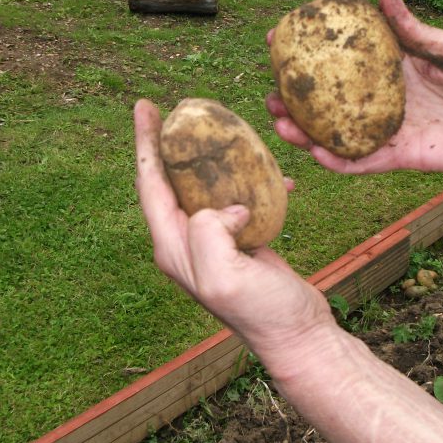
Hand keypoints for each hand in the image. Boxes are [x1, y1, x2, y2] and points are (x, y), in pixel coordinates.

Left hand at [134, 100, 332, 356]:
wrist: (298, 335)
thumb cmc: (262, 312)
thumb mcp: (225, 275)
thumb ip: (208, 234)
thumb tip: (227, 206)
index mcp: (174, 247)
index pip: (150, 184)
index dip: (144, 144)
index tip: (143, 107)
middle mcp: (186, 244)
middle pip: (170, 181)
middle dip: (169, 144)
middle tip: (176, 109)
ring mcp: (213, 244)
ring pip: (204, 187)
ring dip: (211, 159)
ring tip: (222, 132)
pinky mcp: (240, 243)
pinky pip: (237, 201)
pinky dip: (253, 184)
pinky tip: (278, 178)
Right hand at [267, 0, 442, 179]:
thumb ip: (415, 30)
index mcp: (392, 71)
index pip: (342, 61)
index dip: (310, 50)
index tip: (281, 35)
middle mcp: (381, 103)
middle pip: (327, 102)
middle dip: (293, 96)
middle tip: (270, 84)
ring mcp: (387, 132)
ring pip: (333, 134)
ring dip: (302, 131)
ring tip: (276, 119)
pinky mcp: (398, 157)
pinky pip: (359, 162)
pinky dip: (333, 160)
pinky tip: (311, 151)